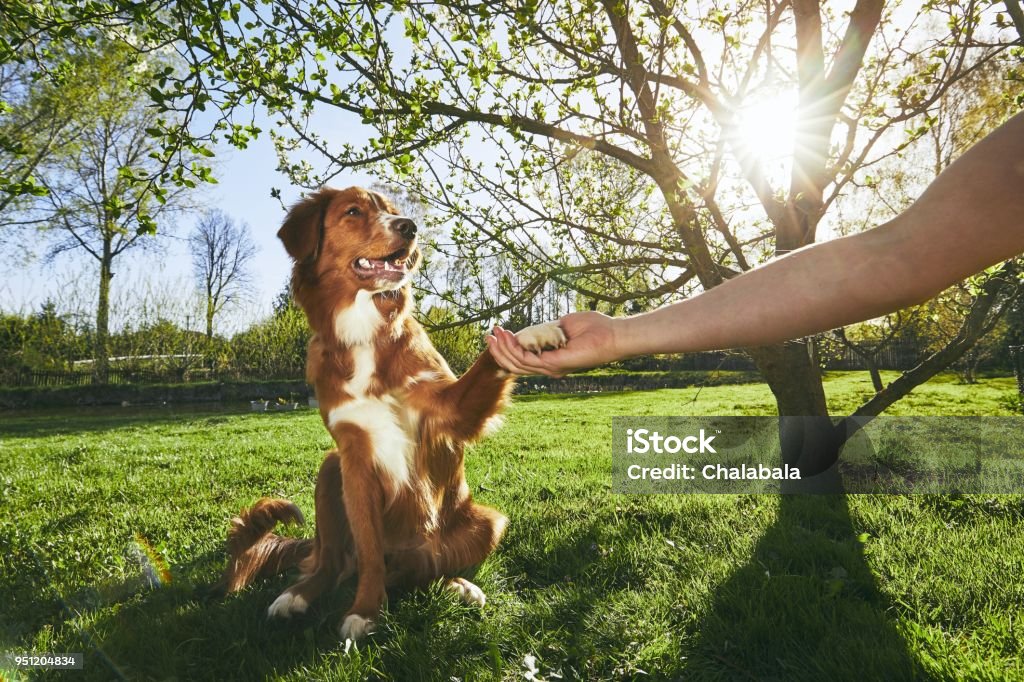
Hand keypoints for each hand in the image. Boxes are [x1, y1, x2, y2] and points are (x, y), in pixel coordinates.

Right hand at [486, 311, 622, 376]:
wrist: (612, 334)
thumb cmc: (593, 328)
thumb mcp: (562, 325)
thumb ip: (545, 329)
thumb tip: (529, 329)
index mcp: (550, 359)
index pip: (522, 359)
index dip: (507, 348)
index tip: (497, 332)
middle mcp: (549, 367)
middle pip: (515, 364)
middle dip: (499, 350)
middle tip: (489, 335)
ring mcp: (551, 368)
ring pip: (518, 363)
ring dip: (503, 348)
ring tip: (495, 333)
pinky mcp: (554, 365)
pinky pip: (527, 360)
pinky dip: (514, 348)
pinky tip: (508, 336)